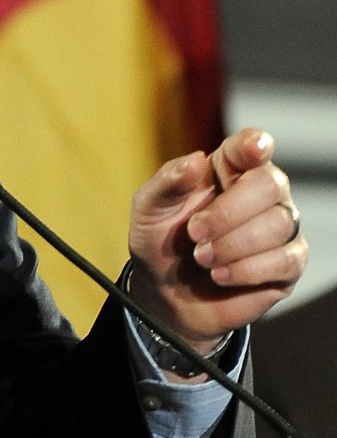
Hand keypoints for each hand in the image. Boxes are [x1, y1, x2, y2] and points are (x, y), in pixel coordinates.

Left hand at [127, 128, 306, 349]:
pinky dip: (248, 270)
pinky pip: (287, 260)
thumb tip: (196, 160)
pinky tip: (221, 275)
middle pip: (269, 185)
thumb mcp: (149, 209)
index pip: (251, 146)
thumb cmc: (161, 241)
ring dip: (233, 245)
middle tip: (195, 233)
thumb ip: (168, 182)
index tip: (254, 149)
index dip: (255, 144)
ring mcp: (279, 227)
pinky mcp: (288, 264)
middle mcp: (261, 192)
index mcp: (228, 168)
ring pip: (278, 224)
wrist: (165, 293)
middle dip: (228, 212)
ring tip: (202, 258)